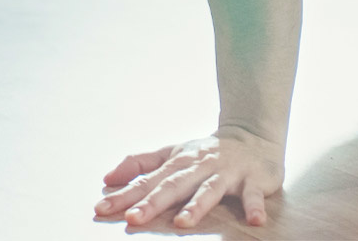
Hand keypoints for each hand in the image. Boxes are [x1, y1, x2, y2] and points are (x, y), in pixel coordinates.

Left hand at [94, 127, 283, 229]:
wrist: (253, 135)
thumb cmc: (206, 152)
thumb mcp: (172, 153)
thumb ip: (141, 164)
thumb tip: (107, 177)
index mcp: (178, 162)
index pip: (148, 181)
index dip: (125, 195)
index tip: (102, 208)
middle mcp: (200, 166)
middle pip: (174, 185)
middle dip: (153, 202)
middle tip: (133, 218)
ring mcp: (227, 172)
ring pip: (209, 189)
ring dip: (196, 205)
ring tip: (182, 222)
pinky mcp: (254, 179)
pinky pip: (253, 195)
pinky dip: (254, 206)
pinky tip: (254, 220)